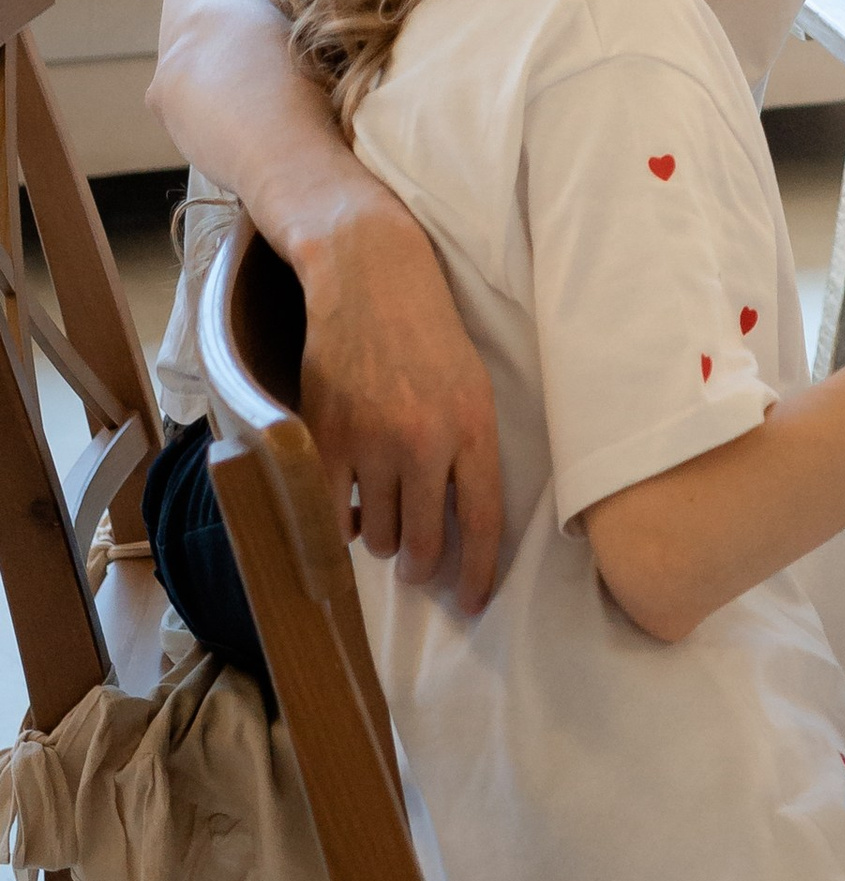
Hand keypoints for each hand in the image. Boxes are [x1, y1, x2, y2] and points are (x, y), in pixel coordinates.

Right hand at [299, 192, 505, 606]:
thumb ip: (471, 450)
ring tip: (385, 515)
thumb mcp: (473, 386)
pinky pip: (331, 514)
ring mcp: (371, 441)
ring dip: (382, 539)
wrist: (371, 278)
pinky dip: (341, 523)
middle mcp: (425, 440)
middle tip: (418, 570)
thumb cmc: (430, 333)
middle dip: (423, 569)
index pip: (484, 521)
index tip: (475, 602)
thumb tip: (463, 523)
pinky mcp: (324, 437)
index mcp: (474, 426)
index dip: (481, 572)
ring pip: (378, 535)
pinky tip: (352, 507)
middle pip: (426, 541)